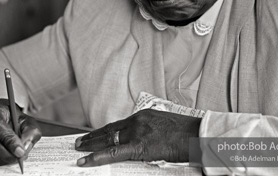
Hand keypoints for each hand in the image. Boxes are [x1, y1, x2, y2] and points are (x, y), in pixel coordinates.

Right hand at [0, 99, 41, 167]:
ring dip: (0, 160)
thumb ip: (31, 132)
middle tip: (18, 158)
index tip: (20, 151)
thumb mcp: (27, 121)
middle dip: (6, 154)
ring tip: (12, 158)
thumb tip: (26, 147)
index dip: (9, 141)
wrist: (2, 118)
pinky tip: (2, 159)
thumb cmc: (14, 119)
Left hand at [75, 109, 200, 166]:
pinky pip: (114, 153)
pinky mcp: (140, 146)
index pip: (117, 125)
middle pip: (109, 130)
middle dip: (92, 137)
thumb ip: (149, 132)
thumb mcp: (164, 126)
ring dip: (91, 146)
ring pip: (108, 140)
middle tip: (79, 142)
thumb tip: (140, 143)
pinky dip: (97, 157)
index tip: (93, 135)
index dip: (103, 131)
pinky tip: (86, 161)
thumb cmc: (186, 132)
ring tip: (79, 150)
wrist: (198, 134)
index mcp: (143, 116)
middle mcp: (137, 121)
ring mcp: (138, 133)